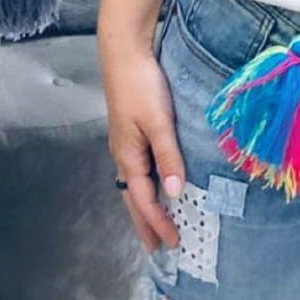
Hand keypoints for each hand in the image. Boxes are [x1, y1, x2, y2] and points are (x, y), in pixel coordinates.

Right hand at [100, 43, 185, 251]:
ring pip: (135, 184)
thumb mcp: (159, 122)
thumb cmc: (141, 85)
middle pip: (134, 198)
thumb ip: (168, 156)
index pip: (144, 199)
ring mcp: (125, 143)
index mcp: (129, 156)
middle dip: (146, 223)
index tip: (173, 242)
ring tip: (155, 224)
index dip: (158, 222)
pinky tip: (155, 184)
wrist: (124, 53)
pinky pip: (138, 169)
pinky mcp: (131, 131)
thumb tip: (175, 191)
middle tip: (158, 247)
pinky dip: (146, 186)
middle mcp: (124, 154)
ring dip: (145, 206)